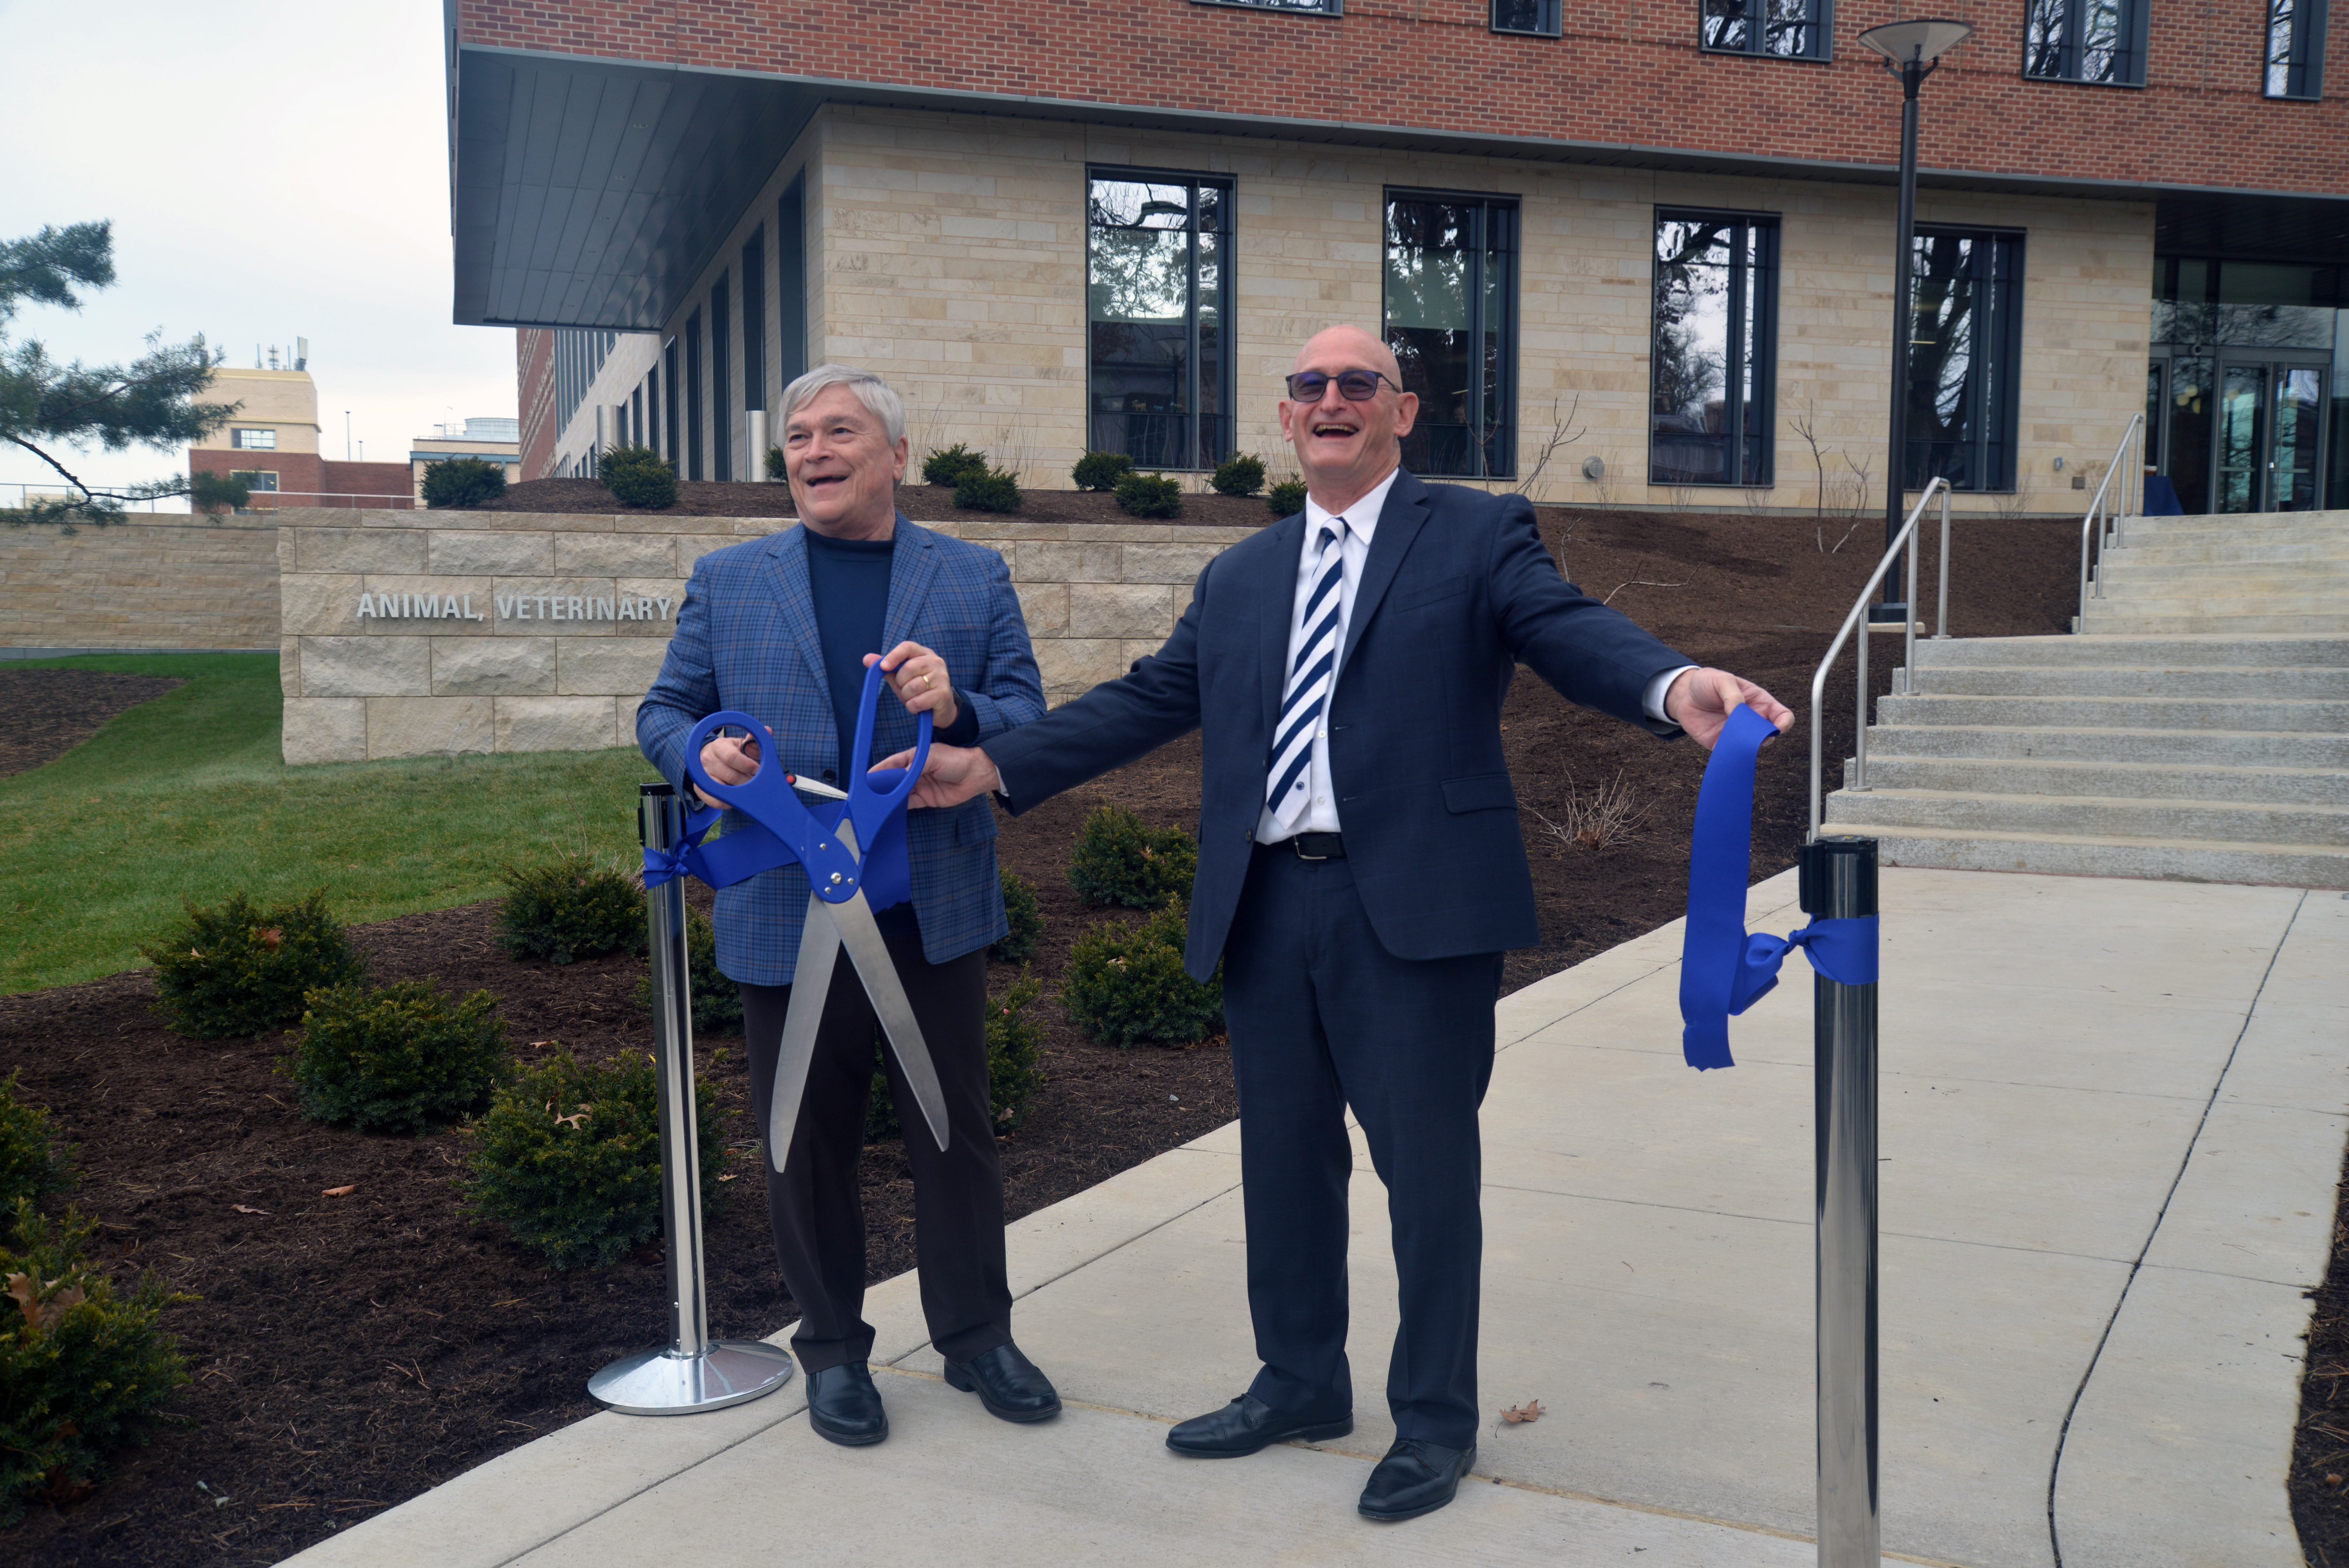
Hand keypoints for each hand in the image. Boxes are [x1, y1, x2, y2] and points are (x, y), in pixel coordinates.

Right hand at [695, 729, 763, 807]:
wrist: (709, 759)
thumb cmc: (730, 752)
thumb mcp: (741, 745)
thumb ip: (754, 742)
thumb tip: (767, 730)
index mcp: (719, 746)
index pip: (732, 757)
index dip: (747, 765)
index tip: (758, 770)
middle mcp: (707, 760)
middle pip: (731, 776)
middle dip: (748, 781)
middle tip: (756, 782)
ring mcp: (702, 775)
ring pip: (724, 789)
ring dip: (740, 791)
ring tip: (747, 788)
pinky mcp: (700, 790)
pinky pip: (716, 801)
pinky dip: (729, 802)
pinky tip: (736, 796)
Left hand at [865, 641, 957, 729]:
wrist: (940, 709)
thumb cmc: (918, 691)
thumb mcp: (900, 678)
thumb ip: (886, 668)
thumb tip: (866, 659)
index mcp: (924, 654)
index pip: (907, 647)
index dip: (894, 656)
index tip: (883, 667)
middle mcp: (935, 662)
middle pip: (908, 668)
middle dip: (901, 682)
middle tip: (906, 689)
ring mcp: (942, 677)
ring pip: (912, 687)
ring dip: (907, 697)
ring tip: (915, 698)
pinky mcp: (943, 694)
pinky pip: (917, 701)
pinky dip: (913, 707)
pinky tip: (919, 707)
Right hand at [872, 742, 1000, 807]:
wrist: (976, 774)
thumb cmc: (956, 760)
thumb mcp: (932, 757)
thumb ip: (913, 766)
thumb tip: (897, 775)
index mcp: (913, 758)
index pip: (891, 764)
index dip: (879, 771)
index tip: (866, 778)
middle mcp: (914, 772)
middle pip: (894, 780)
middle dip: (882, 787)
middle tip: (867, 795)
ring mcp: (920, 786)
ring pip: (900, 793)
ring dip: (890, 798)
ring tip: (876, 804)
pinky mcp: (927, 799)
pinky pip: (910, 803)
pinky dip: (901, 807)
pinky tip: (891, 810)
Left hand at [1665, 667, 1793, 751]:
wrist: (1684, 695)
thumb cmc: (1707, 683)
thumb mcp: (1721, 680)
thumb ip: (1732, 695)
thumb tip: (1739, 712)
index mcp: (1759, 702)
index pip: (1782, 715)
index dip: (1784, 723)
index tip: (1778, 727)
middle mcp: (1752, 720)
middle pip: (1769, 735)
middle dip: (1762, 736)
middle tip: (1747, 730)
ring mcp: (1738, 733)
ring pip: (1751, 747)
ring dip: (1746, 746)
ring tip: (1732, 737)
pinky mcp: (1721, 743)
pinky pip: (1731, 753)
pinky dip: (1730, 754)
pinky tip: (1724, 748)